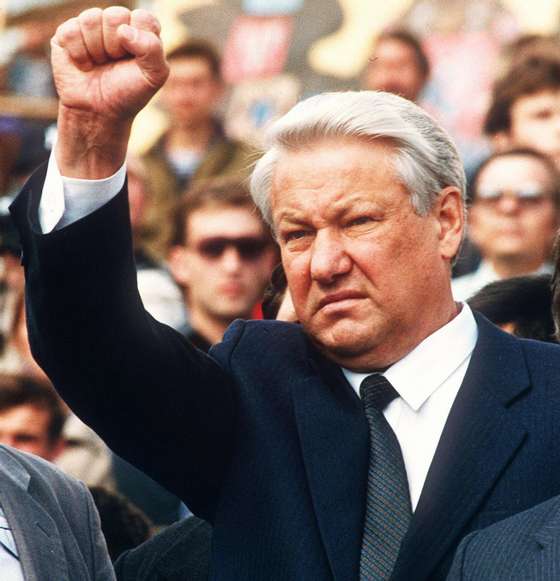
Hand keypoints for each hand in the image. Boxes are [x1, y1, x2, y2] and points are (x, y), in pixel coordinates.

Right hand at [52, 7, 168, 177]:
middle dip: (116, 46)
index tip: (136, 60)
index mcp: (141, 31)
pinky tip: (84, 65)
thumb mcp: (154, 76)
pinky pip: (71, 30)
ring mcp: (91, 27)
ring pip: (91, 19)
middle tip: (115, 63)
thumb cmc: (128, 93)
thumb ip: (153, 49)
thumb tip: (124, 30)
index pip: (143, 17)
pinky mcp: (68, 33)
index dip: (138, 39)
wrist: (98, 112)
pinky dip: (79, 54)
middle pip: (116, 15)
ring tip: (99, 64)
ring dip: (97, 50)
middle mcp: (116, 24)